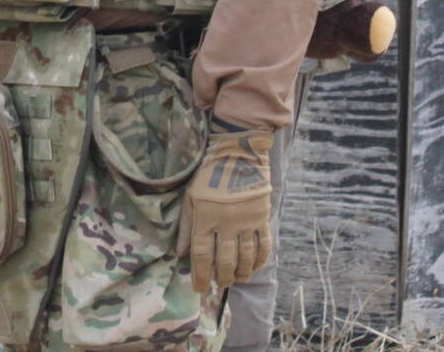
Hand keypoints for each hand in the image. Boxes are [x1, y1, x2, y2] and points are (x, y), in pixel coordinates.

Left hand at [177, 129, 272, 291]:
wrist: (237, 154)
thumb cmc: (208, 174)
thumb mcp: (190, 197)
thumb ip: (186, 227)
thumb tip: (180, 254)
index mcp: (205, 218)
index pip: (201, 255)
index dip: (200, 275)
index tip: (199, 288)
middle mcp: (226, 223)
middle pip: (224, 260)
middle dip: (221, 277)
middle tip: (218, 284)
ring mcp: (246, 221)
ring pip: (245, 257)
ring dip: (240, 273)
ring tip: (235, 279)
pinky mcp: (262, 217)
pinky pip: (263, 245)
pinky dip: (259, 260)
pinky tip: (254, 268)